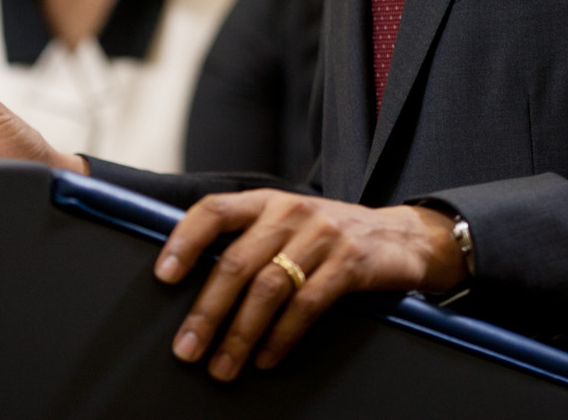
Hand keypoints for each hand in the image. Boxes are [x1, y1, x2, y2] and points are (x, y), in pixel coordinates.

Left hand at [154, 190, 465, 380]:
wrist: (405, 236)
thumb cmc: (333, 237)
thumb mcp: (292, 224)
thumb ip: (252, 240)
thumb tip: (192, 286)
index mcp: (270, 201)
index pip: (216, 210)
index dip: (185, 240)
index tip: (163, 276)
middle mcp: (293, 212)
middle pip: (237, 262)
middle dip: (207, 312)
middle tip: (187, 350)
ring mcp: (325, 235)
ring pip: (269, 288)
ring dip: (240, 334)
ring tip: (223, 366)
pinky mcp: (351, 261)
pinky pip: (307, 304)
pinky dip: (282, 336)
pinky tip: (266, 358)